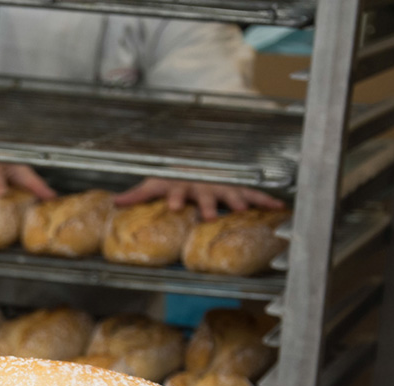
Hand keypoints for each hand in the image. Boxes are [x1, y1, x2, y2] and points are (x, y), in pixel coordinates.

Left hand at [111, 178, 284, 220]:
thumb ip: (137, 195)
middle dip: (208, 204)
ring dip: (237, 202)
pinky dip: (266, 201)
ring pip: (232, 194)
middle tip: (208, 214)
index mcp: (183, 186)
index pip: (177, 191)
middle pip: (206, 196)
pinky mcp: (237, 191)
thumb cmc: (174, 179)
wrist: (197, 164)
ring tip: (242, 210)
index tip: (173, 206)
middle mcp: (204, 186)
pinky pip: (253, 196)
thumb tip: (114, 201)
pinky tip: (279, 206)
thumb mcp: (154, 184)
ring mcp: (222, 188)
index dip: (175, 198)